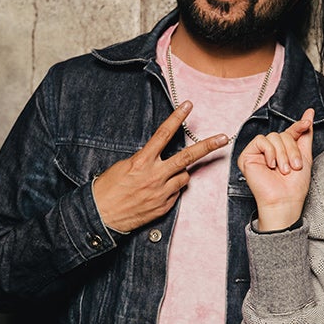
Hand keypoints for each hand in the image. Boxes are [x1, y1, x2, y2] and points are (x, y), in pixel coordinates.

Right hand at [88, 100, 230, 233]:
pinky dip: (170, 190)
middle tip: (223, 137)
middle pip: (187, 156)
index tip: (188, 106)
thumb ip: (144, 161)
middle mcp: (154, 176)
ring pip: (184, 177)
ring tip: (163, 178)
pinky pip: (175, 193)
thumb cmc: (106, 190)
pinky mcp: (163, 207)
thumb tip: (158, 159)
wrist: (100, 217)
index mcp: (141, 162)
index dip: (177, 118)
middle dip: (208, 145)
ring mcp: (161, 193)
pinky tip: (156, 194)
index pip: (163, 135)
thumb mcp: (122, 167)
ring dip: (179, 174)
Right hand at [239, 107, 315, 230]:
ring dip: (282, 153)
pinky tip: (271, 165)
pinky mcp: (247, 156)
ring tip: (284, 170)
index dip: (299, 127)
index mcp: (283, 150)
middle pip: (282, 134)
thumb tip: (309, 114)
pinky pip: (260, 141)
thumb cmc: (294, 186)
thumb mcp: (305, 156)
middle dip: (292, 149)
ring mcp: (258, 153)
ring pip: (273, 136)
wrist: (284, 201)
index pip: (290, 132)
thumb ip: (305, 135)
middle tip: (294, 166)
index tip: (308, 121)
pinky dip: (269, 152)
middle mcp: (270, 150)